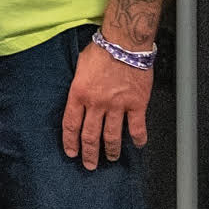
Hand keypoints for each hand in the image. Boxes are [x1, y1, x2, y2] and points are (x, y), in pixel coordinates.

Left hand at [62, 39, 151, 169]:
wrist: (124, 43)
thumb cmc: (101, 51)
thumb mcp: (79, 68)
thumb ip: (78, 87)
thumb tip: (78, 100)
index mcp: (79, 94)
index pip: (71, 125)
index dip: (70, 142)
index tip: (71, 152)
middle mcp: (97, 103)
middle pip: (90, 136)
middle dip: (88, 153)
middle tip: (89, 164)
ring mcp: (117, 106)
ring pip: (112, 136)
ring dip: (110, 151)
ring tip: (110, 158)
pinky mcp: (136, 105)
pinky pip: (137, 128)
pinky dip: (137, 139)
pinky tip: (137, 145)